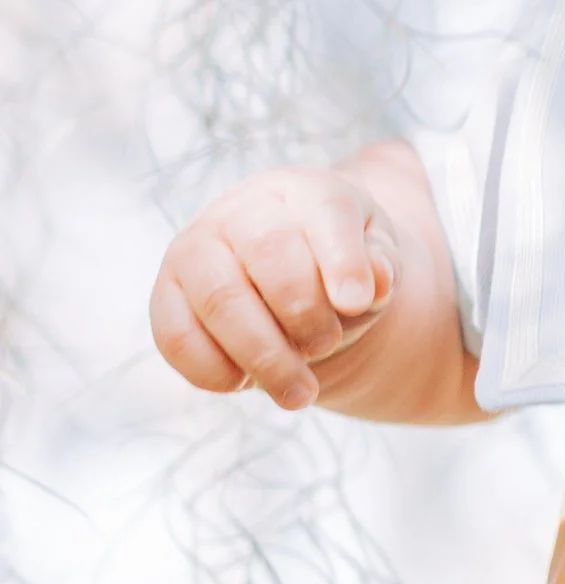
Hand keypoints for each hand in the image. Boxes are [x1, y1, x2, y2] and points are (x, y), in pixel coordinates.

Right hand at [151, 162, 402, 409]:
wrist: (286, 277)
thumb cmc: (336, 266)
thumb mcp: (375, 258)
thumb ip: (381, 267)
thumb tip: (373, 283)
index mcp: (303, 191)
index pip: (323, 211)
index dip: (342, 259)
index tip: (358, 303)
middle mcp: (241, 211)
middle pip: (269, 253)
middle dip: (305, 313)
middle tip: (327, 345)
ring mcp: (194, 250)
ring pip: (220, 300)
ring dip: (264, 356)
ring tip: (301, 393)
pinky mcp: (165, 296)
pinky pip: (177, 338)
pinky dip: (215, 372)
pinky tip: (246, 383)